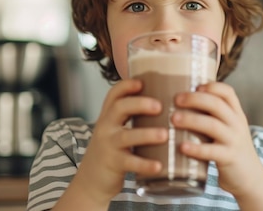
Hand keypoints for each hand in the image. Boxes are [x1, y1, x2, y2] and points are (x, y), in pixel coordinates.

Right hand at [68, 79, 167, 206]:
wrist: (92, 179)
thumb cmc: (114, 148)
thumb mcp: (118, 128)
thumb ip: (135, 116)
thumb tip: (170, 102)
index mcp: (110, 115)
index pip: (114, 94)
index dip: (126, 85)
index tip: (142, 82)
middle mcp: (106, 126)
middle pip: (119, 108)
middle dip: (139, 104)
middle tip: (159, 106)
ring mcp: (109, 145)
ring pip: (126, 136)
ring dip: (147, 134)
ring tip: (165, 135)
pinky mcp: (114, 164)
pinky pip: (130, 162)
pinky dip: (145, 164)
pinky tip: (159, 165)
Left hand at [171, 82, 262, 196]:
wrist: (251, 179)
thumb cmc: (230, 151)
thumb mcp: (228, 130)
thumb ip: (212, 119)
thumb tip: (178, 107)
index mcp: (236, 114)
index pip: (228, 92)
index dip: (211, 86)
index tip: (194, 86)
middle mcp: (237, 124)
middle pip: (217, 104)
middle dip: (195, 99)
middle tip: (176, 100)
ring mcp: (234, 141)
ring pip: (213, 125)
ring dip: (192, 119)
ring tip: (173, 119)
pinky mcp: (229, 158)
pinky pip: (212, 151)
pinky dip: (196, 148)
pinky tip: (182, 147)